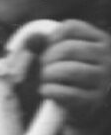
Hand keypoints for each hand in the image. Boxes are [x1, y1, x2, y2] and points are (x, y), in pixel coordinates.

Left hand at [33, 19, 110, 133]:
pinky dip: (50, 90)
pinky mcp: (94, 100)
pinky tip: (45, 90)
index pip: (71, 27)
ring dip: (48, 74)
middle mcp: (107, 58)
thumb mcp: (61, 55)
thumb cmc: (68, 75)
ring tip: (44, 79)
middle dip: (47, 58)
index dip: (50, 37)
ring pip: (69, 70)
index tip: (45, 48)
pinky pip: (68, 93)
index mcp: (100, 40)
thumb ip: (42, 43)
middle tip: (42, 67)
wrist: (83, 106)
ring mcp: (103, 79)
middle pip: (68, 48)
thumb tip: (31, 37)